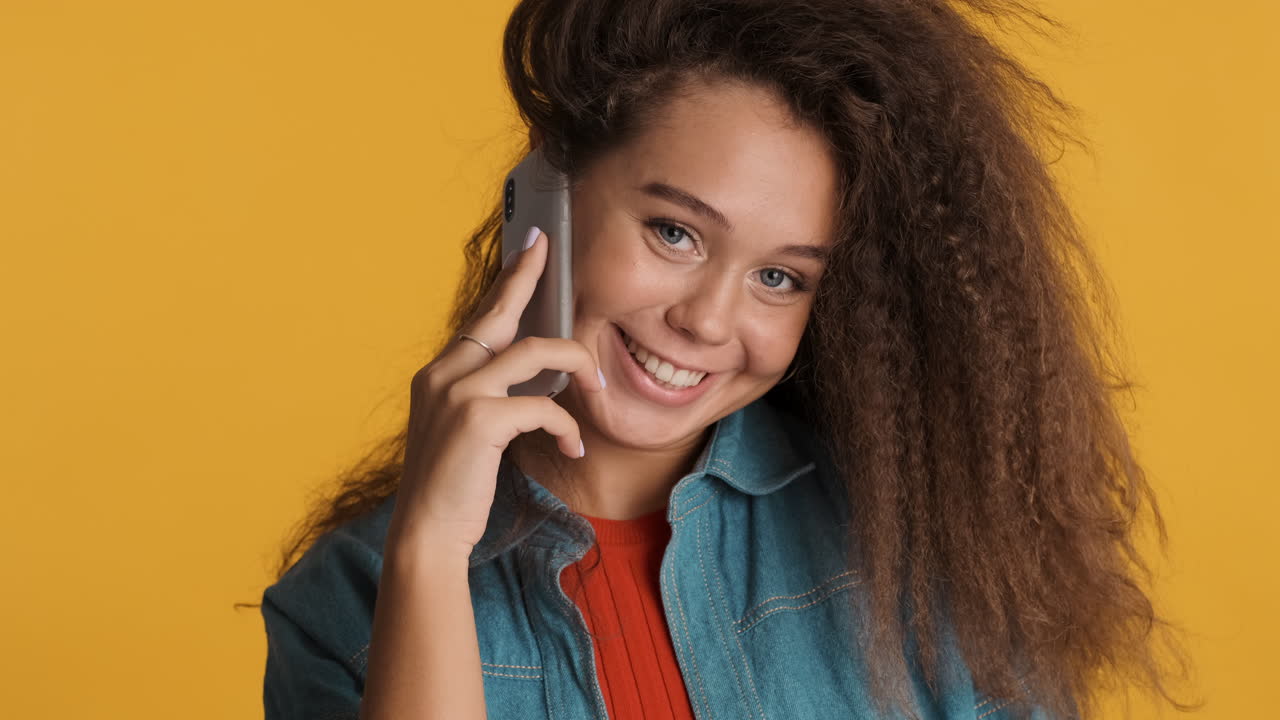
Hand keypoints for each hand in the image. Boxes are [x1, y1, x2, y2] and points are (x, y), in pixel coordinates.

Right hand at [388, 227, 603, 554]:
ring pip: (534, 352)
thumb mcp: (464, 430)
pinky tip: (574, 446)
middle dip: (527, 277)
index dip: (507, 283)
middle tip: (548, 250)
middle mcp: (443, 375)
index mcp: (438, 375)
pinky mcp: (479, 420)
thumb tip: (536, 373)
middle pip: (498, 312)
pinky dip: (566, 424)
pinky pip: (543, 406)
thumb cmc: (452, 488)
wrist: (426, 534)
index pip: (480, 319)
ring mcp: (459, 393)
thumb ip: (487, 396)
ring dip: (574, 363)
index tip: (530, 250)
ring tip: (595, 384)